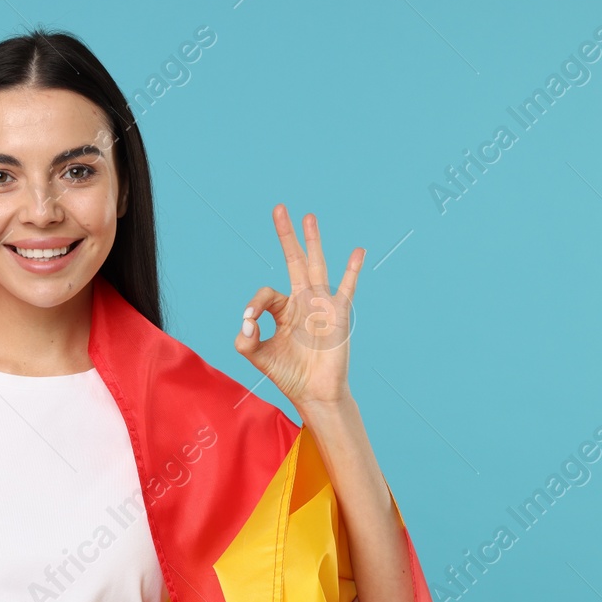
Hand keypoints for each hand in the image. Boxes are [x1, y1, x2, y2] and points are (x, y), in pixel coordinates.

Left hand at [233, 204, 363, 411]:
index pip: (266, 294)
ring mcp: (321, 305)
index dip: (254, 305)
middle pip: (294, 261)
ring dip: (313, 241)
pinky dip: (351, 269)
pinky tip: (357, 251)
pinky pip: (346, 287)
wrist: (315, 393)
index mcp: (283, 310)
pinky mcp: (338, 313)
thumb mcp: (258, 357)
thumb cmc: (289, 375)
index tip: (249, 322)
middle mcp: (302, 301)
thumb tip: (246, 320)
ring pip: (316, 265)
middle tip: (279, 208)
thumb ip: (245, 339)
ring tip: (308, 217)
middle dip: (286, 236)